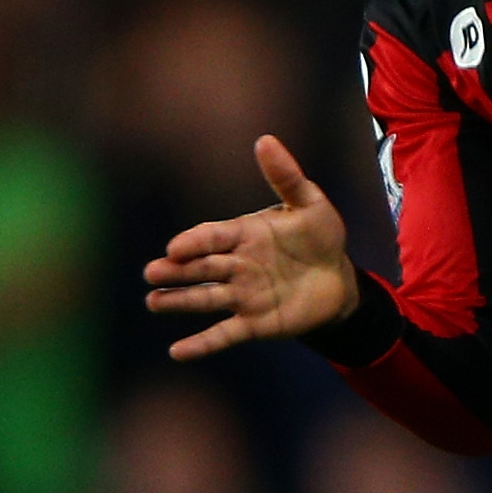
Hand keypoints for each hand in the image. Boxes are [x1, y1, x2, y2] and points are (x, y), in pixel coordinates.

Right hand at [144, 134, 357, 360]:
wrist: (339, 280)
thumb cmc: (320, 237)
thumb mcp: (310, 204)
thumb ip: (287, 177)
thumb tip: (264, 139)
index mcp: (243, 235)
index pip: (212, 236)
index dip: (195, 242)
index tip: (176, 248)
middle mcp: (236, 265)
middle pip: (202, 268)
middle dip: (177, 271)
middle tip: (152, 273)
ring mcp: (242, 296)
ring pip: (206, 299)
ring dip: (180, 302)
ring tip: (153, 302)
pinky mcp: (254, 324)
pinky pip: (223, 335)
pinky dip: (201, 344)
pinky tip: (177, 352)